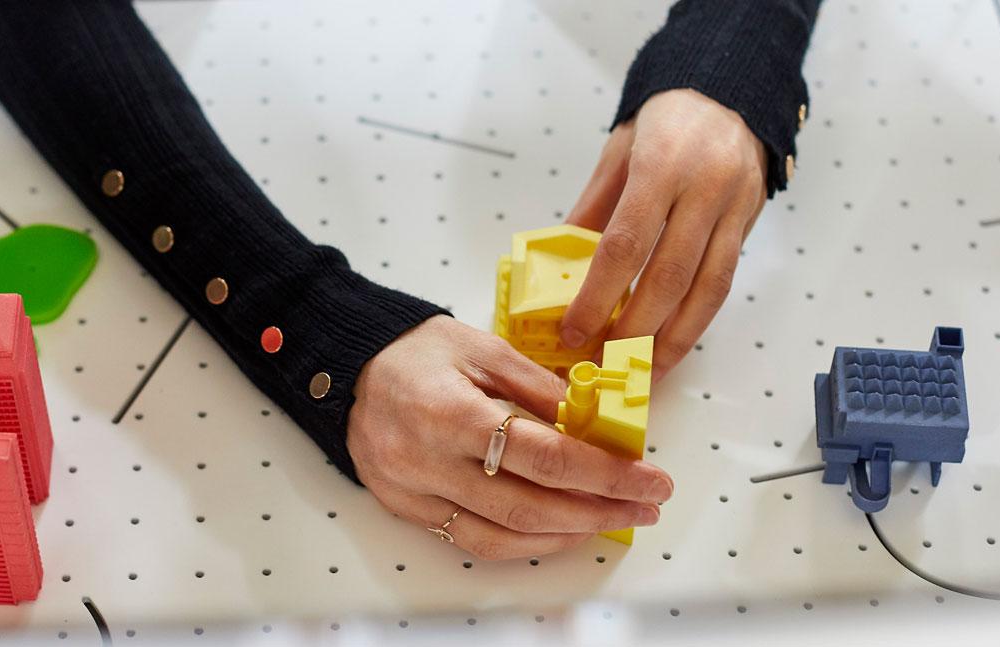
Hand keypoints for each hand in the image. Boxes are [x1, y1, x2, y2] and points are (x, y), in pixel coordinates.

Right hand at [348, 316, 673, 560]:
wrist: (349, 368)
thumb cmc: (415, 351)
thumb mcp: (483, 348)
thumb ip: (540, 388)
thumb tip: (596, 425)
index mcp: (451, 412)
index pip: (546, 457)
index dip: (607, 474)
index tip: (650, 479)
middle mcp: (429, 461)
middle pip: (530, 507)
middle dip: (599, 511)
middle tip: (644, 506)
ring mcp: (414, 493)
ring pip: (502, 536)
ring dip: (566, 535)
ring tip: (609, 519)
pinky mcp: (407, 510)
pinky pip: (473, 541)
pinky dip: (524, 542)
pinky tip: (558, 529)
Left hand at [561, 88, 767, 380]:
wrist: (730, 91)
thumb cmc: (667, 121)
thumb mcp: (618, 151)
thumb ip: (593, 207)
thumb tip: (561, 263)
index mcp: (661, 166)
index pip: (625, 244)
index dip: (599, 296)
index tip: (575, 332)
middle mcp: (703, 189)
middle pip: (669, 276)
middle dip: (636, 329)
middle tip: (608, 362)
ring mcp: (732, 208)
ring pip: (707, 289)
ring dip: (675, 339)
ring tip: (646, 371)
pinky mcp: (749, 223)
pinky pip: (725, 281)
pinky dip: (699, 320)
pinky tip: (675, 344)